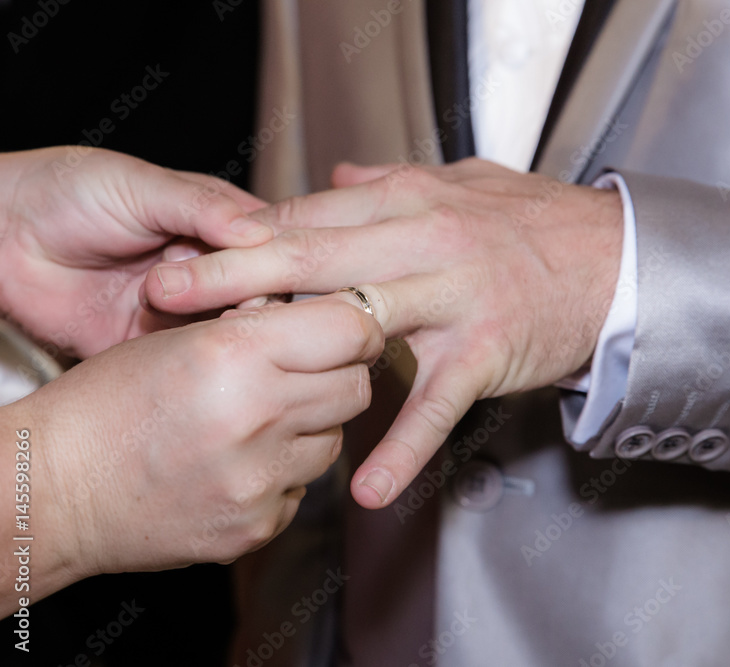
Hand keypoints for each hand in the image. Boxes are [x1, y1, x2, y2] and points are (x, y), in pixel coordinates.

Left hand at [0, 147, 272, 358]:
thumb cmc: (64, 192)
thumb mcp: (139, 185)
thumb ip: (201, 208)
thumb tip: (259, 236)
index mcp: (222, 223)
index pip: (277, 248)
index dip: (283, 263)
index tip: (273, 275)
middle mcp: (214, 269)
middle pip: (266, 295)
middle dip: (255, 301)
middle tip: (232, 302)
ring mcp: (189, 309)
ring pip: (236, 330)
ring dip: (226, 328)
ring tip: (201, 320)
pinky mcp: (158, 345)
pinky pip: (194, 358)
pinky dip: (197, 356)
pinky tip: (187, 345)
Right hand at [2, 291, 381, 609]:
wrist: (52, 491)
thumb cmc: (105, 403)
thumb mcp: (178, 338)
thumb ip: (259, 326)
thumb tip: (324, 317)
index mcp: (236, 354)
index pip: (350, 330)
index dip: (354, 327)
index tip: (345, 332)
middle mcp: (258, 417)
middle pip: (356, 389)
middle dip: (337, 376)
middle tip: (303, 375)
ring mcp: (260, 480)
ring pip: (334, 442)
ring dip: (310, 429)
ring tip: (257, 424)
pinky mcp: (256, 527)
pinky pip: (302, 490)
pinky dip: (282, 476)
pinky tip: (236, 467)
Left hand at [141, 158, 623, 508]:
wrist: (620, 261)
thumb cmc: (539, 226)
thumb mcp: (464, 184)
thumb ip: (393, 182)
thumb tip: (335, 178)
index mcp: (412, 201)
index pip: (310, 215)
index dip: (243, 233)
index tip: (184, 248)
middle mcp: (426, 242)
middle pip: (315, 256)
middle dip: (234, 273)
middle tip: (169, 293)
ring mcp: (457, 298)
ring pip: (363, 320)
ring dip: (297, 347)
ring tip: (236, 376)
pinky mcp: (488, 351)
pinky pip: (437, 403)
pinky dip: (404, 447)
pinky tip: (368, 488)